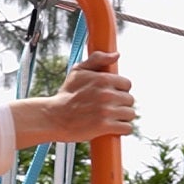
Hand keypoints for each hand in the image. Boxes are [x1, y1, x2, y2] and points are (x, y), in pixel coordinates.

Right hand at [12, 51, 134, 146]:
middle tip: (111, 109)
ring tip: (113, 119)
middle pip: (130, 100)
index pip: (127, 84)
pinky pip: (127, 128)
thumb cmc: (66, 94)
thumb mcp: (78, 71)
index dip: (121, 90)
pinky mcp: (105, 126)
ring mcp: (106, 111)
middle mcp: (106, 94)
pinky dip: (124, 129)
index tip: (113, 96)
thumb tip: (116, 55)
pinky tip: (116, 128)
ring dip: (124, 117)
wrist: (54, 117)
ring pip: (130, 114)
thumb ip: (97, 59)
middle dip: (122, 104)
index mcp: (103, 79)